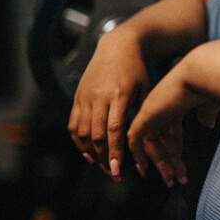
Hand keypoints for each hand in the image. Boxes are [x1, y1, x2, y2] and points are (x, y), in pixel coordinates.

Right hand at [68, 31, 148, 180]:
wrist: (117, 47)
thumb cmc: (137, 71)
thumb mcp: (145, 90)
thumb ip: (142, 114)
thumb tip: (143, 144)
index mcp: (119, 94)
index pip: (113, 130)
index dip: (114, 151)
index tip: (117, 169)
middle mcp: (99, 96)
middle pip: (96, 134)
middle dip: (103, 157)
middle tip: (111, 173)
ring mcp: (85, 96)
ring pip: (81, 132)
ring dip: (90, 152)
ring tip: (102, 165)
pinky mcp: (77, 97)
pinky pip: (73, 124)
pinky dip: (78, 141)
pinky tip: (87, 152)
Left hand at [127, 60, 208, 186]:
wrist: (202, 75)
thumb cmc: (210, 86)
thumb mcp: (210, 104)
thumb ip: (206, 114)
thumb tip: (208, 123)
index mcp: (176, 101)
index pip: (171, 128)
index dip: (174, 147)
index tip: (178, 163)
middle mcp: (161, 105)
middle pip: (161, 138)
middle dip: (168, 161)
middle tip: (174, 179)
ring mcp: (152, 110)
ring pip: (150, 143)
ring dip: (160, 164)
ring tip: (171, 180)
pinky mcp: (145, 115)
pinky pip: (136, 140)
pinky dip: (139, 155)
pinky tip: (145, 169)